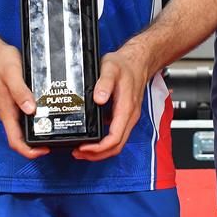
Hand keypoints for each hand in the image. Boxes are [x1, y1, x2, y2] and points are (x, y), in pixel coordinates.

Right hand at [0, 40, 49, 159]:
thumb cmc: (0, 62)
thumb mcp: (13, 75)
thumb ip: (21, 92)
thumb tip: (31, 110)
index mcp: (6, 111)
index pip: (15, 141)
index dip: (29, 151)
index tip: (43, 150)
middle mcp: (7, 113)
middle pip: (19, 138)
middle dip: (35, 146)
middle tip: (53, 142)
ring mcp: (10, 108)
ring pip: (22, 128)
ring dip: (35, 133)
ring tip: (52, 130)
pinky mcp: (13, 101)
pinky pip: (23, 117)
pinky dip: (34, 120)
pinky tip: (45, 114)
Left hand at [73, 46, 151, 160]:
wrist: (138, 62)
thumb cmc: (125, 66)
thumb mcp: (110, 68)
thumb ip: (104, 82)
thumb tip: (99, 99)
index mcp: (126, 109)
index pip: (114, 138)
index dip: (98, 148)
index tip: (83, 147)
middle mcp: (129, 117)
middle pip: (116, 147)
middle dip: (96, 154)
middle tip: (78, 153)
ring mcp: (127, 118)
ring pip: (117, 143)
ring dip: (100, 151)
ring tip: (82, 149)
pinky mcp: (124, 116)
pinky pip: (116, 135)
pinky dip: (103, 142)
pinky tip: (91, 137)